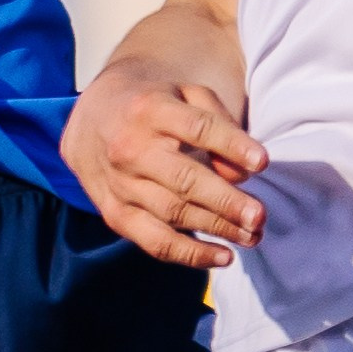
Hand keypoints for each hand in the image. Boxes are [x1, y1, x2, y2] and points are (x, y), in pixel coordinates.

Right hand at [63, 64, 267, 271]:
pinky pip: (155, 242)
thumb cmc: (152, 106)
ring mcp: (121, 184)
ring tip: (253, 236)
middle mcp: (131, 148)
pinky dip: (191, 255)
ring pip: (174, 213)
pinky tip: (224, 256)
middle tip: (259, 216)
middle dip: (225, 201)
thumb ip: (217, 122)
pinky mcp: (116, 215)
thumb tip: (242, 173)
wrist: (90, 121)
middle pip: (184, 178)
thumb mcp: (183, 94)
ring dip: (218, 229)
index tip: (262, 162)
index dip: (231, 144)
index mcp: (151, 109)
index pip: (196, 127)